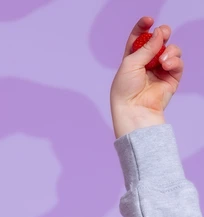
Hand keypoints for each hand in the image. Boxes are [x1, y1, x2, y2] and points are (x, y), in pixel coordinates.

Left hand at [110, 17, 182, 138]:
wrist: (134, 110)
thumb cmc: (125, 90)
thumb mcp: (130, 63)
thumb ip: (146, 47)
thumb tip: (160, 32)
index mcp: (132, 59)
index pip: (139, 38)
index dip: (144, 27)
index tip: (149, 20)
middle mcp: (146, 64)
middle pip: (159, 41)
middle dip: (163, 33)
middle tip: (163, 33)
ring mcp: (159, 71)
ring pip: (171, 50)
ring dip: (169, 50)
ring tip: (162, 60)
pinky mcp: (170, 79)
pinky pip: (177, 63)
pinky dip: (174, 61)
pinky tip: (166, 65)